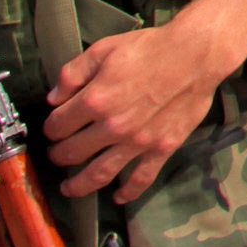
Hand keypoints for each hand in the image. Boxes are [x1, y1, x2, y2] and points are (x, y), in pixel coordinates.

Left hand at [43, 25, 226, 201]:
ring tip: (69, 188)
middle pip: (72, 153)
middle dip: (59, 155)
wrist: (196, 54)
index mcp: (95, 100)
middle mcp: (112, 126)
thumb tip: (53, 98)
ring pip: (99, 174)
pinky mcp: (161, 148)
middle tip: (58, 154)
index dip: (50, 127)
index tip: (53, 127)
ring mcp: (137, 141)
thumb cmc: (151, 48)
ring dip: (78, 185)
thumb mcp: (104, 49)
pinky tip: (118, 198)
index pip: (57, 125)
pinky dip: (128, 193)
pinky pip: (141, 178)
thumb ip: (72, 73)